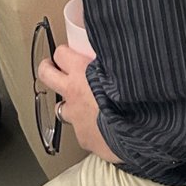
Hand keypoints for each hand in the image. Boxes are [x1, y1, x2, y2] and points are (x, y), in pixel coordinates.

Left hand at [37, 45, 121, 163]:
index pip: (61, 53)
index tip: (69, 54)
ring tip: (82, 105)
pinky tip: (101, 129)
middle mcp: (73, 92)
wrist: (139, 132)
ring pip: (61, 108)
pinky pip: (80, 131)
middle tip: (52, 68)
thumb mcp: (121, 67)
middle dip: (48, 69)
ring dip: (69, 105)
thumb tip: (109, 48)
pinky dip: (87, 129)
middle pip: (46, 74)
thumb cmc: (132, 96)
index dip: (65, 53)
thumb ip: (109, 59)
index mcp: (82, 70)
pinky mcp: (83, 138)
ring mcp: (75, 116)